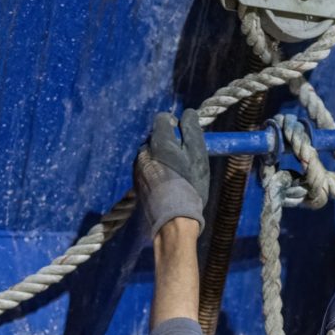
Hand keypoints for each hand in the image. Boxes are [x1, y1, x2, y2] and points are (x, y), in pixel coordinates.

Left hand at [134, 109, 209, 239]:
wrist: (173, 221)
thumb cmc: (190, 186)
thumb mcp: (198, 155)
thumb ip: (191, 130)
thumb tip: (188, 113)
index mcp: (159, 141)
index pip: (162, 119)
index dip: (175, 125)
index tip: (184, 136)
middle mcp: (144, 151)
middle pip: (156, 137)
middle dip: (168, 143)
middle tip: (184, 160)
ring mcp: (138, 167)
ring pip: (151, 153)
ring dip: (162, 158)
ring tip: (177, 176)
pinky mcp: (137, 182)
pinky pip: (147, 168)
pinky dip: (157, 171)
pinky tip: (168, 185)